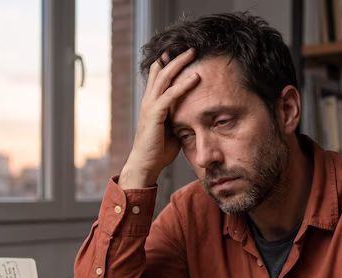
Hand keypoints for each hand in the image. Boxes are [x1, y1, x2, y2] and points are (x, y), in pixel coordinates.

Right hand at [119, 48, 200, 188]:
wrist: (146, 165)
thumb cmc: (159, 150)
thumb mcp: (173, 128)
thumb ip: (180, 116)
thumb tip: (195, 112)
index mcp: (152, 102)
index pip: (159, 75)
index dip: (169, 62)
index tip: (184, 52)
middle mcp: (149, 100)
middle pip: (160, 70)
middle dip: (175, 57)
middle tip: (191, 47)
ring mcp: (150, 106)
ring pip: (164, 77)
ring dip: (179, 64)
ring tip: (193, 53)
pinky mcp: (154, 114)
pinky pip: (170, 95)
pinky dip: (183, 85)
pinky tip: (195, 78)